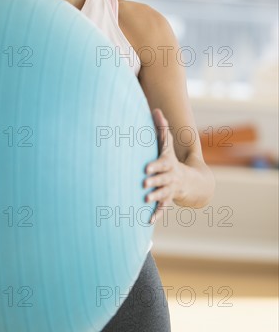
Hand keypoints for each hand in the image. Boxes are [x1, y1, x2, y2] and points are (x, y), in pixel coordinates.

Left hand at [143, 108, 183, 222]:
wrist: (188, 181)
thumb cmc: (170, 160)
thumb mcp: (167, 145)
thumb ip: (161, 129)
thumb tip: (156, 110)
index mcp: (168, 164)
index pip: (161, 164)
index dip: (154, 166)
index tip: (145, 168)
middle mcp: (170, 177)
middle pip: (162, 179)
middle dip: (154, 181)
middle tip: (144, 183)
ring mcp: (169, 190)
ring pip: (162, 194)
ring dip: (155, 197)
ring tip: (145, 199)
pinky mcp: (166, 200)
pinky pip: (162, 208)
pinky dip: (156, 215)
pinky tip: (148, 221)